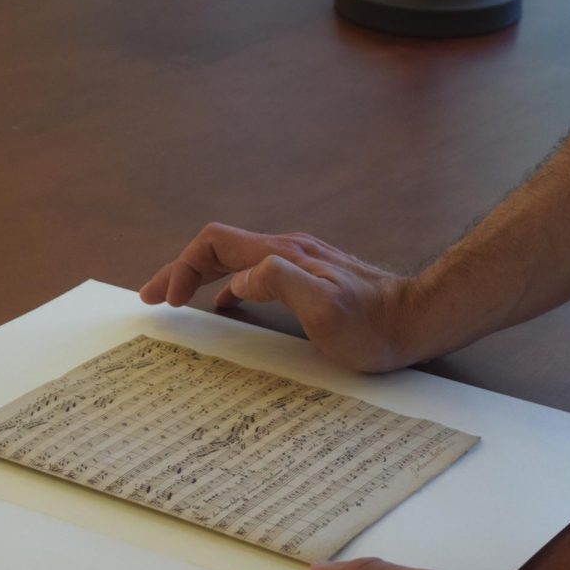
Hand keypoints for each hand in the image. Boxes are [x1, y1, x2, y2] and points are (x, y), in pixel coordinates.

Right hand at [139, 223, 418, 371]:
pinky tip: (228, 308)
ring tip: (178, 302)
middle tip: (151, 298)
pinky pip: (256, 275)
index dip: (182, 267)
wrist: (417, 320)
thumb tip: (238, 279)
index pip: (215, 243)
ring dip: (201, 278)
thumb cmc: (374, 326)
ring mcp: (300, 264)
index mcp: (282, 256)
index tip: (167, 302)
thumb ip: (280, 282)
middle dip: (180, 270)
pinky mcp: (312, 279)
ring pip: (236, 261)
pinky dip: (228, 287)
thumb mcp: (325, 308)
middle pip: (219, 249)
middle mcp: (287, 252)